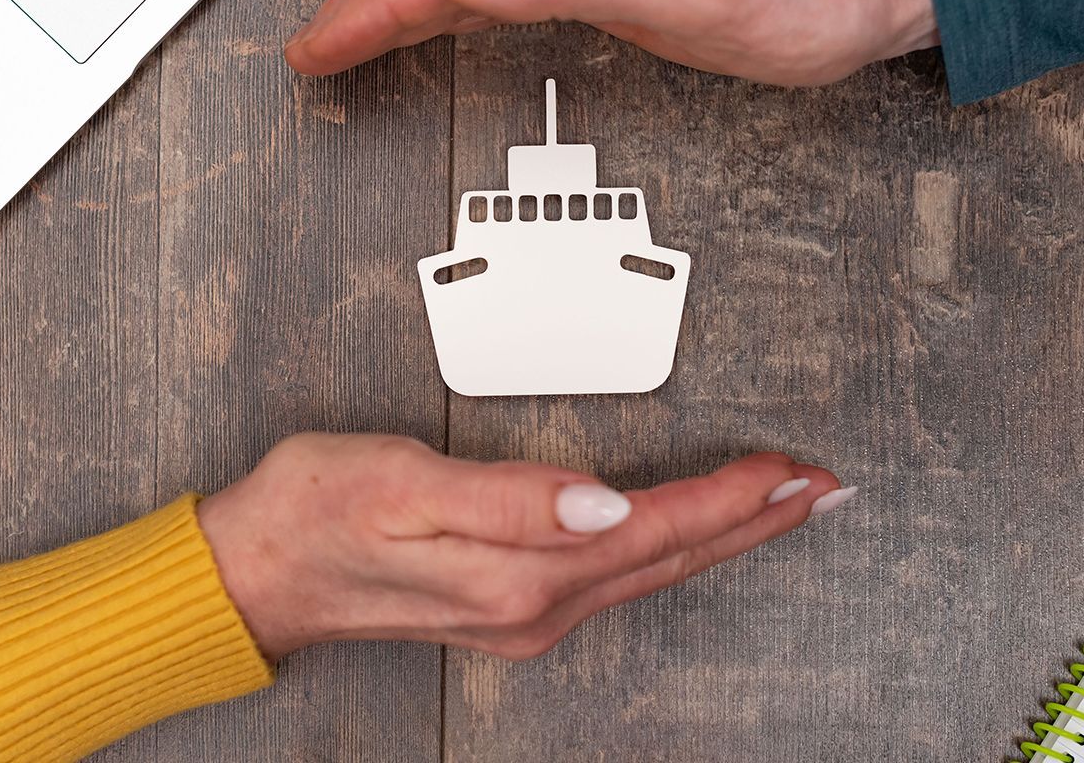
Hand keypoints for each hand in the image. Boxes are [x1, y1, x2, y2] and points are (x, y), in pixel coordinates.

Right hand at [196, 433, 853, 661]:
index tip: (790, 470)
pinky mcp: (513, 603)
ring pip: (653, 569)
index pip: (654, 527)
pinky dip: (673, 545)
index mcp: (521, 571)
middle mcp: (535, 604)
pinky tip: (687, 531)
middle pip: (672, 556)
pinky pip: (620, 575)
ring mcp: (526, 612)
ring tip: (779, 505)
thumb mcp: (404, 486)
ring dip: (725, 535)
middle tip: (823, 489)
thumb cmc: (320, 512)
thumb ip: (509, 497)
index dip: (730, 498)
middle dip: (756, 521)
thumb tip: (603, 501)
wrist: (261, 567)